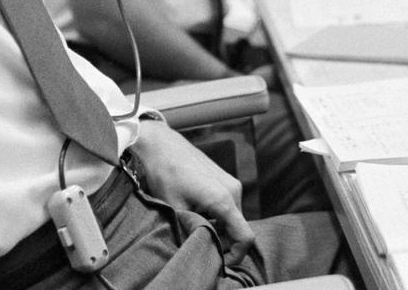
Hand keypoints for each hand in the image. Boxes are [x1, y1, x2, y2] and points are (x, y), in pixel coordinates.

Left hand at [130, 120, 254, 263]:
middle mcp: (234, 191)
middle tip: (199, 244)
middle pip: (238, 229)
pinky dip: (217, 216)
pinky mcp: (226, 180)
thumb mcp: (176, 208)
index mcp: (224, 199)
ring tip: (193, 225)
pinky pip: (228, 206)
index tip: (218, 262)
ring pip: (233, 218)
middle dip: (223, 242)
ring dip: (218, 228)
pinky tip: (196, 211)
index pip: (245, 237)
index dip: (235, 256)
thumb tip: (203, 248)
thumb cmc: (166, 174)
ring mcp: (231, 183)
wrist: (162, 145)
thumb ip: (194, 231)